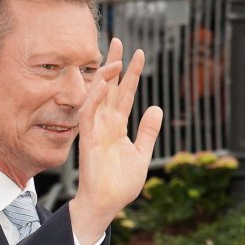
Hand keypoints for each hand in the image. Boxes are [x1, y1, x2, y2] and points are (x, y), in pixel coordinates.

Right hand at [69, 38, 162, 242]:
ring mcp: (96, 131)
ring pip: (98, 96)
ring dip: (105, 76)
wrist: (106, 204)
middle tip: (119, 41)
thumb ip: (148, 131)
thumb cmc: (120, 184)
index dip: (132, 75)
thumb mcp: (141, 154)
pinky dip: (94, 99)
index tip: (140, 54)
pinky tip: (102, 84)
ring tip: (116, 57)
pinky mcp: (87, 140)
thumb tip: (156, 108)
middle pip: (110, 88)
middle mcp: (105, 124)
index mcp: (118, 127)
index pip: (125, 95)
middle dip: (115, 65)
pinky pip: (88, 114)